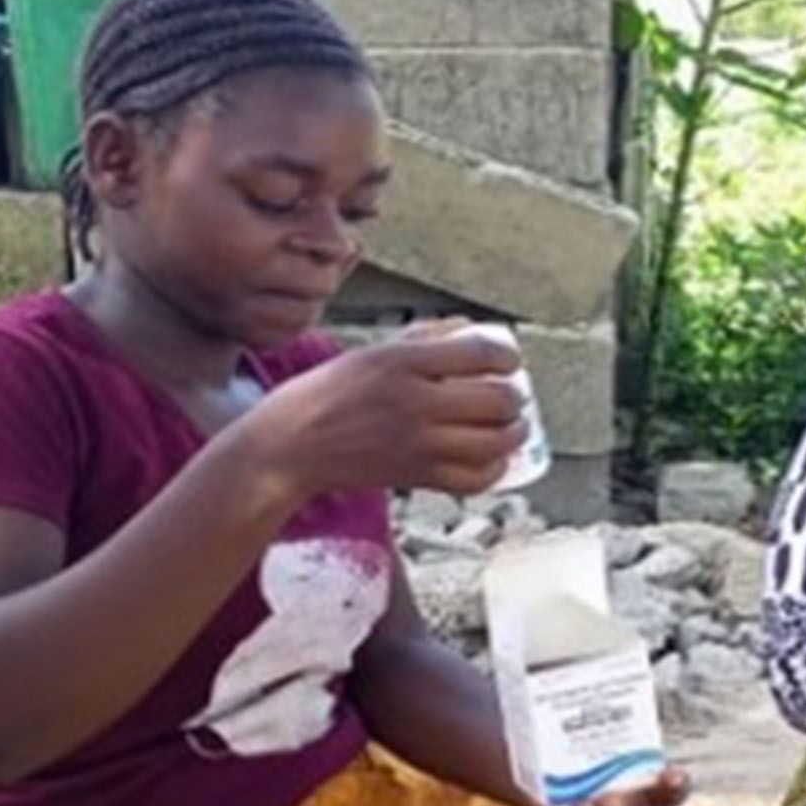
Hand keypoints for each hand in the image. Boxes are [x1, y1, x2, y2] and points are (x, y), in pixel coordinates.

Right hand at [233, 324, 526, 498]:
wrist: (290, 445)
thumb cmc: (327, 394)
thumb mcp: (372, 351)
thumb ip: (424, 336)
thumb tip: (469, 327)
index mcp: (403, 362)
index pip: (480, 353)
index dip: (508, 356)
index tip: (510, 361)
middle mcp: (414, 401)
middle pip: (497, 400)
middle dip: (515, 397)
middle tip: (512, 396)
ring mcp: (417, 442)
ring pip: (494, 442)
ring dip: (514, 433)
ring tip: (513, 427)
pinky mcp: (416, 476)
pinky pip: (474, 479)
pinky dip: (494, 470)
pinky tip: (493, 459)